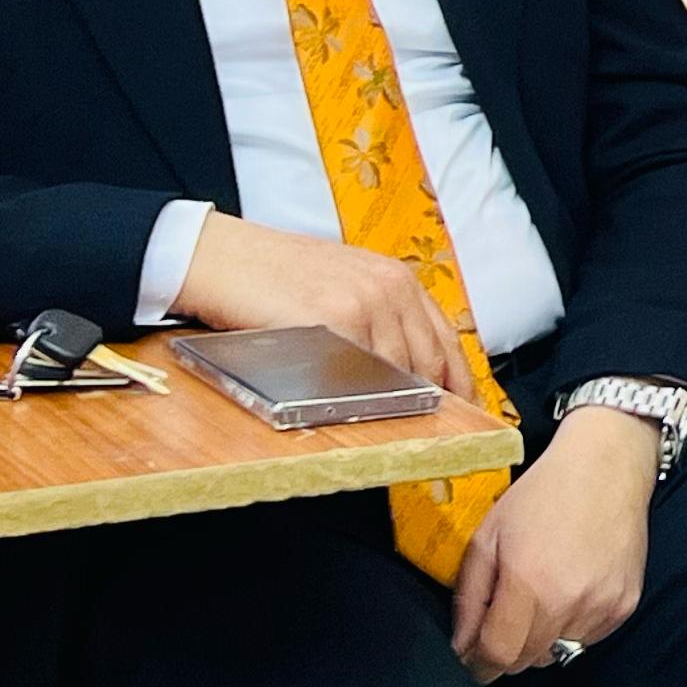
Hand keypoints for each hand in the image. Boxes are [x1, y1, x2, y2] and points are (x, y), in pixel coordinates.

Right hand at [170, 212, 474, 397]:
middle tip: (429, 429)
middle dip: (431, 400)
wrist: (221, 257)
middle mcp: (390, 287)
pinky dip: (358, 395)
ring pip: (395, 373)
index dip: (458, 380)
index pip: (445, 340)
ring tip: (378, 420)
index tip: (465, 409)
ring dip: (390, 402)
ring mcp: (365, 303)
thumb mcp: (343, 284)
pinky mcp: (335, 319)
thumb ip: (379, 317)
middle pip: (428, 362)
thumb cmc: (274, 275)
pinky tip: (348, 405)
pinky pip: (358, 372)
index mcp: (397, 278)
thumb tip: (408, 368)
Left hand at [449, 407, 656, 679]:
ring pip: (558, 652)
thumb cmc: (542, 495)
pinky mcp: (625, 605)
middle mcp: (568, 603)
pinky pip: (588, 638)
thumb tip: (461, 645)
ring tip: (541, 597)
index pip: (498, 654)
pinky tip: (571, 589)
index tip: (472, 659)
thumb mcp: (488, 536)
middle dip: (506, 652)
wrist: (606, 468)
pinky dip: (572, 626)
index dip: (479, 664)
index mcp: (528, 584)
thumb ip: (469, 596)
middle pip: (527, 661)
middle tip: (501, 623)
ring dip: (541, 638)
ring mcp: (601, 606)